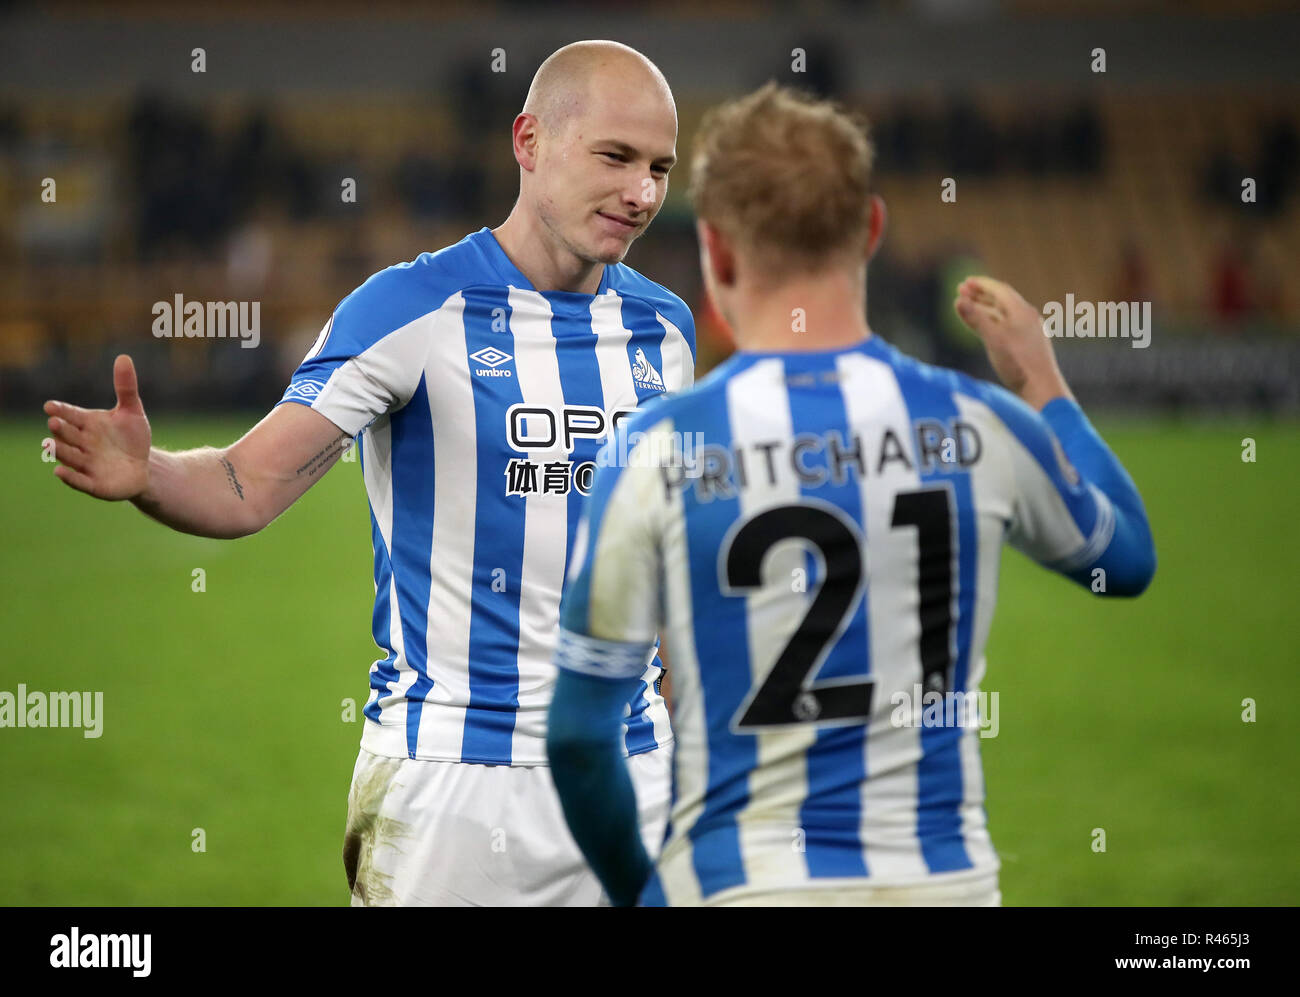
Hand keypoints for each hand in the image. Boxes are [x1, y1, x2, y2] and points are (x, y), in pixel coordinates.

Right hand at [43, 354, 152, 500]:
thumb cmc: (132, 438)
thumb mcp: (132, 412)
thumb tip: (124, 357)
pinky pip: (78, 481)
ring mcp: (86, 463)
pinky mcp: (93, 484)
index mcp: (87, 424)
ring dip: (60, 451)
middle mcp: (82, 443)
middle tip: (55, 422)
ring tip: (50, 443)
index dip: (61, 411)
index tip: (51, 406)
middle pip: (67, 435)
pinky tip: (60, 472)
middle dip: (61, 430)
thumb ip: (125, 387)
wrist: (144, 466)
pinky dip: (69, 477)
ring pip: (68, 456)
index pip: (70, 415)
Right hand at [954, 276, 1071, 409]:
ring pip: (1003, 314)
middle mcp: (1027, 317)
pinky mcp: (1027, 345)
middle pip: (1001, 300)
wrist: (1041, 389)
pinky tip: (985, 328)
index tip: (965, 282)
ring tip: (969, 307)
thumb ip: (975, 319)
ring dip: (985, 309)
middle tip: (962, 291)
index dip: (981, 284)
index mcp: (1021, 311)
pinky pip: (1007, 326)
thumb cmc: (1017, 364)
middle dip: (981, 295)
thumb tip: (958, 300)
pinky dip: (992, 322)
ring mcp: (1028, 331)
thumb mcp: (993, 339)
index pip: (999, 290)